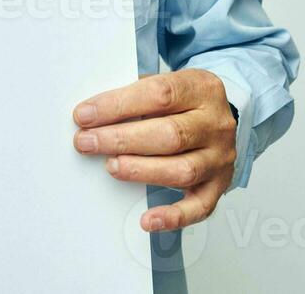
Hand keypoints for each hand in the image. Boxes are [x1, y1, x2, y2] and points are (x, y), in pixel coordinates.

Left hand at [71, 70, 235, 231]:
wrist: (218, 119)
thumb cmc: (184, 102)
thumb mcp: (167, 84)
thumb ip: (136, 96)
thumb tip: (93, 114)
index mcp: (201, 89)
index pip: (160, 94)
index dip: (118, 105)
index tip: (85, 115)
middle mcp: (215, 124)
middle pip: (170, 134)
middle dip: (122, 139)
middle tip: (87, 142)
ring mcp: (219, 157)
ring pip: (183, 170)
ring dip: (141, 171)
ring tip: (111, 166)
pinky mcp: (218, 186)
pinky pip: (199, 207)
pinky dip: (173, 216)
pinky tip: (147, 219)